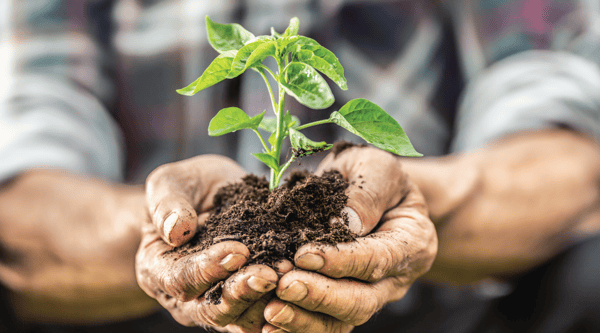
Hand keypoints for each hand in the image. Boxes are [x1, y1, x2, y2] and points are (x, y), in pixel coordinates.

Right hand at [136, 155, 288, 331]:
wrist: (214, 197)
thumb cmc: (187, 189)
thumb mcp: (171, 183)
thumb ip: (167, 203)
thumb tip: (176, 230)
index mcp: (158, 270)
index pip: (181, 280)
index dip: (209, 269)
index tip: (238, 250)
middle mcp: (186, 297)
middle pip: (213, 309)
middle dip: (243, 292)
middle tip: (271, 273)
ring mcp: (219, 303)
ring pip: (242, 319)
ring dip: (268, 300)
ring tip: (291, 275)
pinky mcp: (249, 303)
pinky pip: (267, 314)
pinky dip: (285, 303)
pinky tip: (304, 284)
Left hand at [263, 146, 437, 332]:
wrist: (365, 189)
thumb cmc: (372, 174)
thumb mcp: (375, 167)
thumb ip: (367, 192)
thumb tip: (347, 222)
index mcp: (413, 242)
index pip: (378, 259)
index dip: (341, 260)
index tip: (303, 254)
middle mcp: (396, 278)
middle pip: (362, 301)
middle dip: (321, 296)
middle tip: (284, 286)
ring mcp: (370, 295)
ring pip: (340, 322)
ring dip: (304, 318)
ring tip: (270, 309)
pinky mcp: (343, 303)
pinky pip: (321, 324)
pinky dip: (296, 326)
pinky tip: (268, 325)